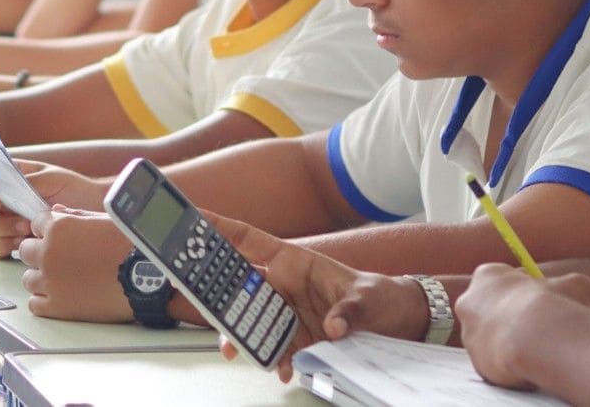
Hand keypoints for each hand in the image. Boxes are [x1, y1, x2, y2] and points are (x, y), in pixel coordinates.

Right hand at [0, 158, 106, 257]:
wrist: (92, 213)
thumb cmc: (74, 189)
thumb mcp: (52, 178)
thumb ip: (26, 181)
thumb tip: (4, 185)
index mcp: (7, 176)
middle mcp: (1, 198)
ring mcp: (5, 220)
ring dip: (2, 226)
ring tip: (26, 225)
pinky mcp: (12, 242)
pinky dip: (5, 245)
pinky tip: (23, 241)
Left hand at [17, 206, 134, 321]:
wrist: (149, 276)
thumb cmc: (131, 245)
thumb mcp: (103, 220)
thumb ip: (74, 216)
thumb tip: (57, 212)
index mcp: (58, 228)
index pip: (35, 225)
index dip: (48, 231)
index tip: (59, 238)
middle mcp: (48, 253)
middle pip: (26, 251)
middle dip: (40, 253)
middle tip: (61, 259)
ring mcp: (50, 282)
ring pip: (28, 279)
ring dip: (42, 278)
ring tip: (65, 279)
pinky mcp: (56, 307)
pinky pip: (35, 303)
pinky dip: (45, 300)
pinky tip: (63, 295)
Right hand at [209, 213, 428, 381]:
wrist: (398, 325)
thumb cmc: (382, 298)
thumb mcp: (369, 298)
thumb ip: (349, 310)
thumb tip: (334, 324)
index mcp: (294, 261)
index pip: (248, 240)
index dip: (219, 228)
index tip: (191, 220)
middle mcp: (284, 286)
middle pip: (239, 286)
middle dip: (218, 296)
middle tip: (205, 306)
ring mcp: (287, 313)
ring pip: (250, 321)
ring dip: (242, 337)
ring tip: (240, 352)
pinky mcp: (296, 339)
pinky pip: (273, 349)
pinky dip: (274, 361)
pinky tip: (281, 369)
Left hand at [456, 263, 589, 389]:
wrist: (536, 339)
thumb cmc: (557, 304)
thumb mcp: (578, 285)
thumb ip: (570, 287)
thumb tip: (580, 295)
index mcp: (487, 276)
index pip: (504, 282)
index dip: (526, 293)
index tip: (545, 303)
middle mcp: (469, 302)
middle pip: (492, 311)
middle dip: (514, 319)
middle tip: (542, 329)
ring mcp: (469, 335)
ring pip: (495, 340)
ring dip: (514, 344)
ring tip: (540, 350)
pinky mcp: (477, 364)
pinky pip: (499, 365)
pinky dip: (514, 367)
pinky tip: (532, 365)